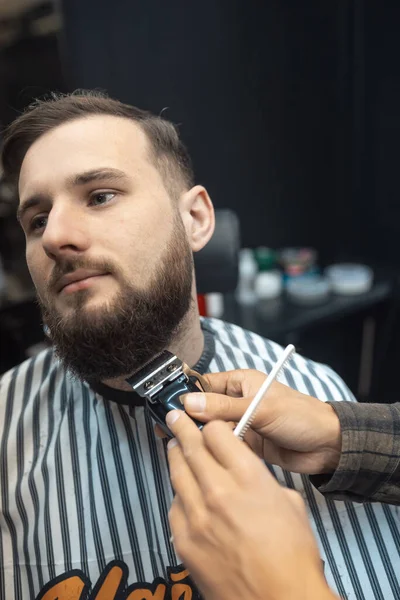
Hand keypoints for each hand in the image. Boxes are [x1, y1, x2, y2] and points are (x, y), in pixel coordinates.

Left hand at [166, 410, 336, 599]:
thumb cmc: (293, 556)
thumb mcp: (289, 503)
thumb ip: (261, 480)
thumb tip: (244, 472)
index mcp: (248, 477)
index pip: (217, 433)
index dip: (214, 427)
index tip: (211, 427)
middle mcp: (218, 491)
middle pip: (191, 446)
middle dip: (182, 427)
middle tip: (175, 417)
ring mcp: (197, 516)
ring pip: (177, 473)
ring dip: (176, 456)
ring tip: (174, 446)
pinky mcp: (184, 541)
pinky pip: (174, 506)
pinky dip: (179, 495)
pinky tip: (185, 493)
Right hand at [181, 369, 341, 474]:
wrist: (328, 446)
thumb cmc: (300, 417)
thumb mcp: (261, 409)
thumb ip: (224, 408)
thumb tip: (189, 404)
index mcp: (241, 383)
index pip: (204, 385)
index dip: (185, 395)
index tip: (166, 407)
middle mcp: (237, 401)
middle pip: (203, 408)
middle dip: (187, 418)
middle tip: (166, 429)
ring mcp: (241, 423)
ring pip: (210, 429)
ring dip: (198, 436)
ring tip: (177, 444)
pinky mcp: (246, 444)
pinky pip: (222, 445)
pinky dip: (211, 450)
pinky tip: (198, 457)